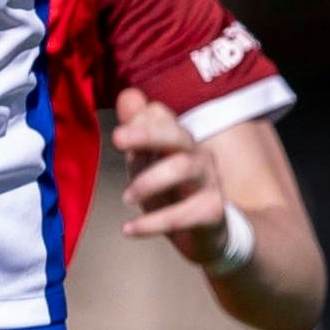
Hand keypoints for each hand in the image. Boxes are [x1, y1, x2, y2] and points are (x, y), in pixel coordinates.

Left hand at [113, 89, 228, 263]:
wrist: (207, 234)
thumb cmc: (172, 193)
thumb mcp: (148, 163)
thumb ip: (136, 132)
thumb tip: (127, 95)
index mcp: (179, 140)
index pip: (163, 117)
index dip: (141, 120)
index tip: (118, 135)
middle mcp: (197, 155)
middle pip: (177, 135)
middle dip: (146, 133)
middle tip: (117, 139)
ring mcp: (208, 182)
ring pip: (183, 169)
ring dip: (149, 182)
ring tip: (125, 198)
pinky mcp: (212, 211)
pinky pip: (183, 214)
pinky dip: (152, 223)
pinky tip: (129, 229)